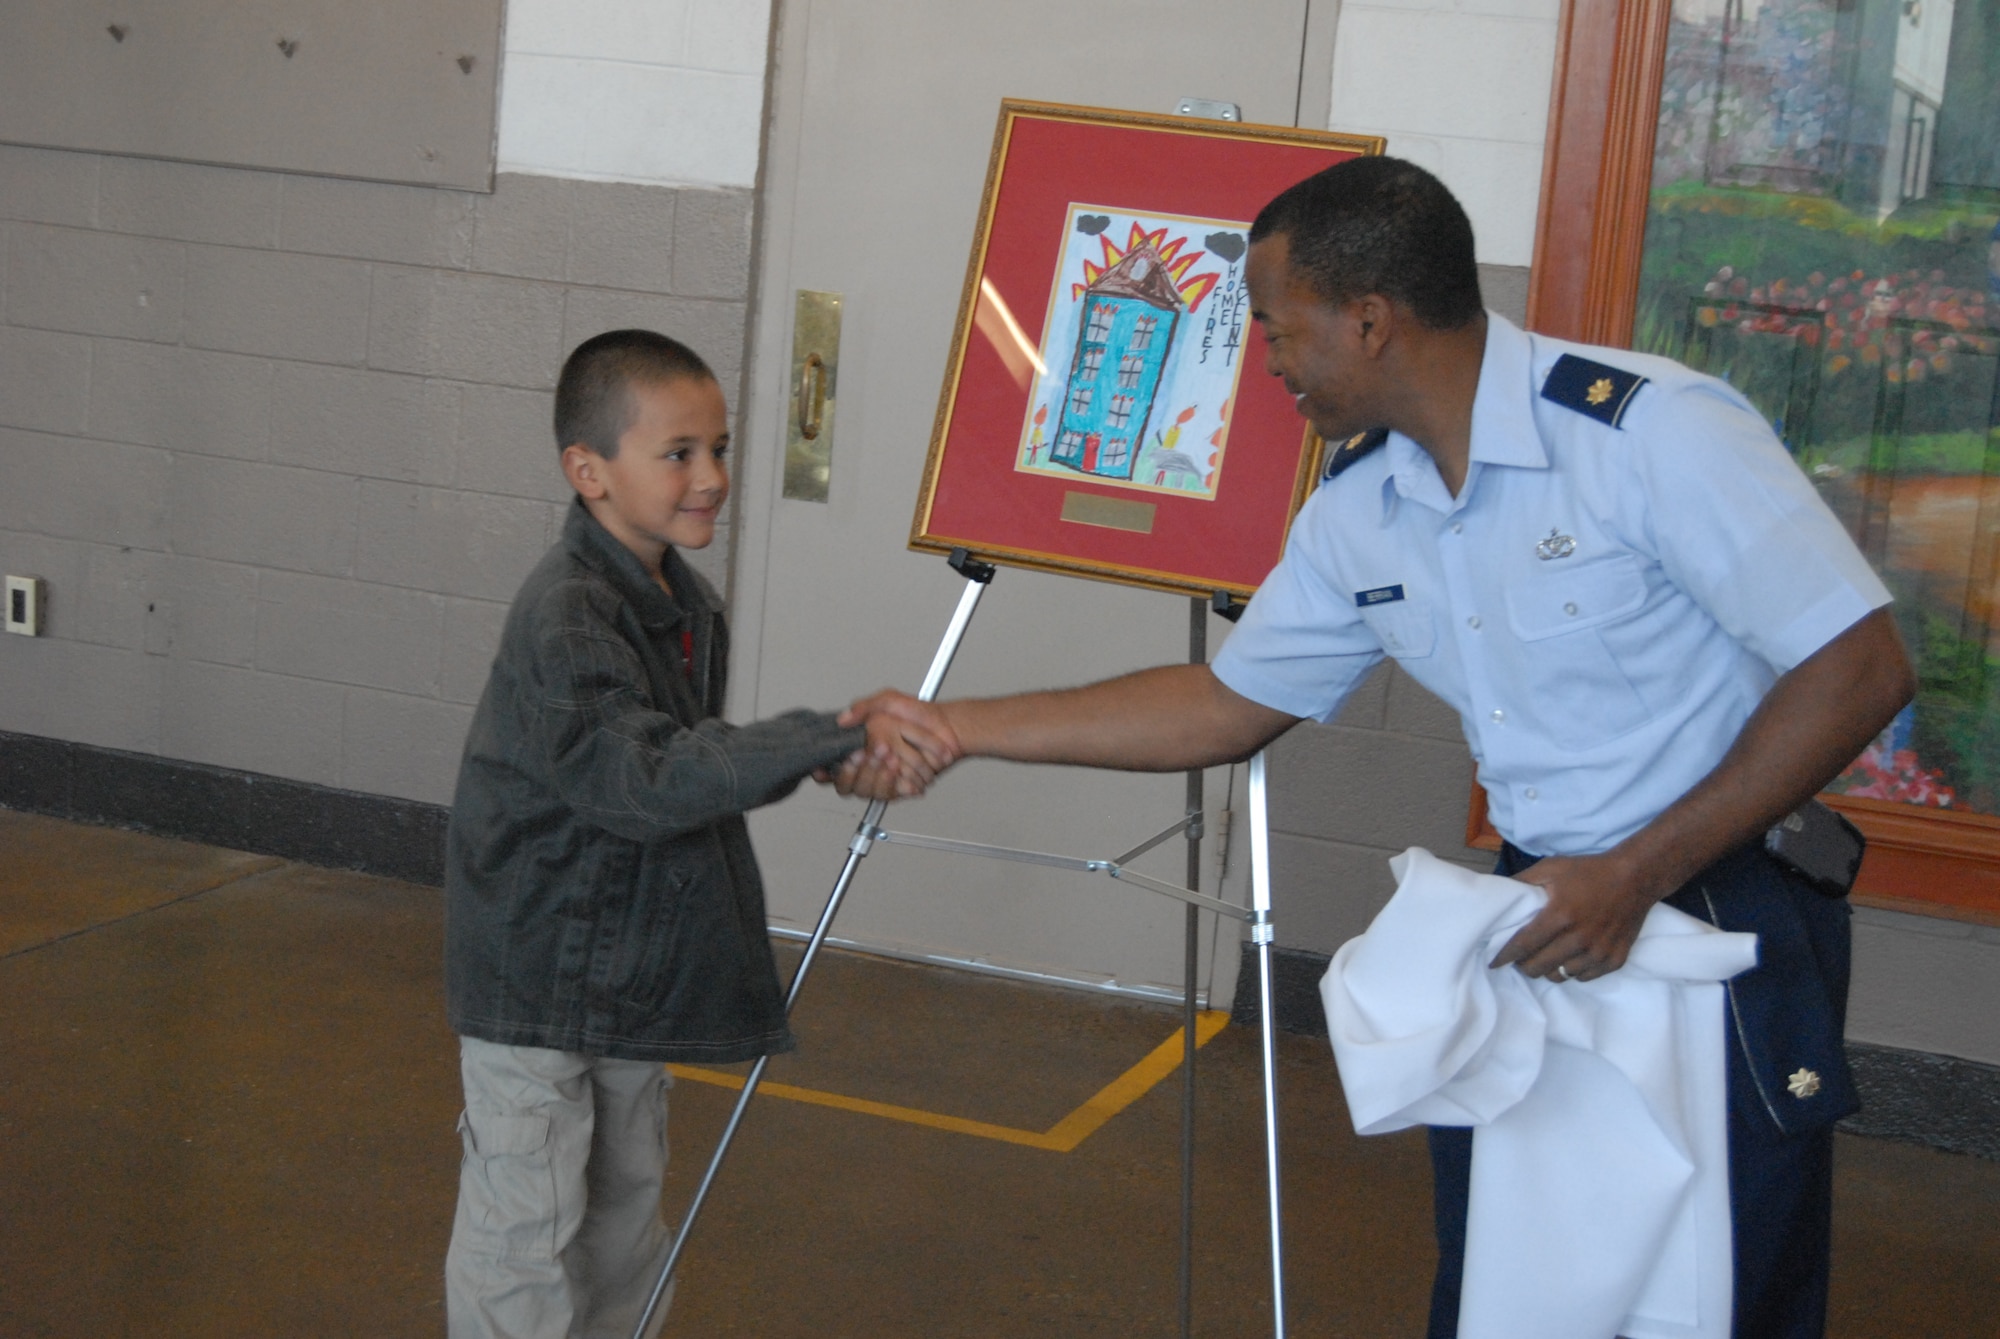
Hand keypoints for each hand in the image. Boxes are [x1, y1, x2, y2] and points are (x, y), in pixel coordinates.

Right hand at [826, 690, 963, 800]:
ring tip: (892, 762)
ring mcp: (881, 778)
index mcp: (856, 745)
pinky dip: (897, 785)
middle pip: (846, 783)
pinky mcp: (898, 788)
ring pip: (867, 791)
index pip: (830, 766)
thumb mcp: (889, 700)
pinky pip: (890, 795)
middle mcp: (865, 765)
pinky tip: (902, 773)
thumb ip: (864, 707)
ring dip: (878, 777)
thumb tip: (842, 719)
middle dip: (857, 770)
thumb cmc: (918, 713)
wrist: (947, 728)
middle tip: (870, 755)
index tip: (838, 762)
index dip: (828, 769)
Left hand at [1488, 852, 1659, 982]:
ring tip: (1544, 957)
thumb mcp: (1551, 868)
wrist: (1635, 878)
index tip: (1493, 962)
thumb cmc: (1589, 871)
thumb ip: (1522, 881)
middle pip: (1539, 967)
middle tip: (1521, 958)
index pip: (1523, 945)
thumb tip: (1497, 895)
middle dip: (1524, 965)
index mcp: (1560, 915)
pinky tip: (1568, 958)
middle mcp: (1580, 938)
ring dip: (1548, 969)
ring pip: (1560, 976)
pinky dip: (1572, 971)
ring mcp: (1599, 952)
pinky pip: (1583, 978)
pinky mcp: (1615, 960)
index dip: (1505, 957)